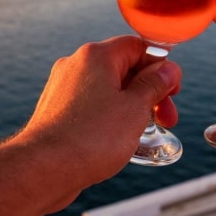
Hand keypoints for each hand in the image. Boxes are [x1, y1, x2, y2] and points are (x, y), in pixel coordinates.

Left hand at [18, 35, 181, 203]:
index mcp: (96, 56)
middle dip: (149, 92)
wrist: (43, 168)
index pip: (138, 46)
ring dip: (132, 106)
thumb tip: (168, 69)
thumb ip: (154, 85)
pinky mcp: (57, 110)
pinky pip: (91, 105)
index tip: (172, 91)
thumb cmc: (90, 138)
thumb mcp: (135, 109)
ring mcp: (64, 87)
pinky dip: (110, 116)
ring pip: (108, 89)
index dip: (161, 67)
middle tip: (167, 118)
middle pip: (123, 68)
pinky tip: (118, 139)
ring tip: (143, 132)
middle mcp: (76, 65)